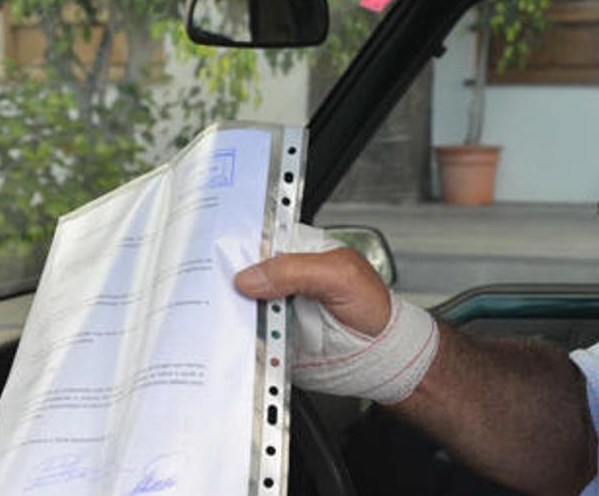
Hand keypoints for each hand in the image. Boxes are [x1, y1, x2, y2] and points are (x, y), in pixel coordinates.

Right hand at [233, 225, 438, 403]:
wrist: (383, 357)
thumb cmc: (374, 310)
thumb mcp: (340, 277)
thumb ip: (296, 270)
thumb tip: (252, 277)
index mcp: (301, 251)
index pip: (260, 240)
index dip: (237, 245)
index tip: (217, 254)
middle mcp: (285, 278)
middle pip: (244, 274)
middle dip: (226, 281)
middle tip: (215, 289)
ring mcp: (278, 309)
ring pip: (242, 306)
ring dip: (229, 312)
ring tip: (219, 315)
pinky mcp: (275, 336)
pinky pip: (250, 335)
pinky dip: (239, 338)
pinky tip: (233, 338)